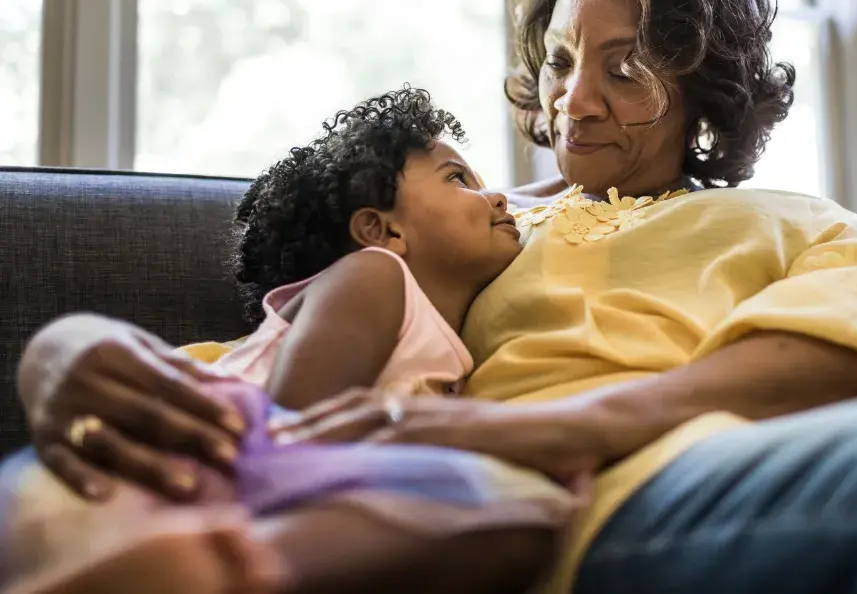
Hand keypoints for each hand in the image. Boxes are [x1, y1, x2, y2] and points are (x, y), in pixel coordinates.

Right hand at [18, 314, 246, 501]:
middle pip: (146, 414)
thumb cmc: (108, 351)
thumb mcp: (141, 345)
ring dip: (150, 465)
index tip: (239, 427)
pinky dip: (82, 478)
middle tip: (230, 457)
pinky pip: (62, 463)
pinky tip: (106, 496)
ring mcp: (62, 412)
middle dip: (192, 436)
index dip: (204, 407)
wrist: (41, 351)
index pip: (168, 384)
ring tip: (188, 485)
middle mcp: (86, 381)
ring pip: (111, 442)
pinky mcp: (42, 440)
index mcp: (114, 352)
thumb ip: (182, 367)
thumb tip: (234, 382)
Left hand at [270, 389, 606, 483]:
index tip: (287, 429)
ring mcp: (444, 418)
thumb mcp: (471, 440)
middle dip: (313, 421)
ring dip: (331, 429)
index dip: (325, 415)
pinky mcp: (460, 433)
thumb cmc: (525, 442)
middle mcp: (429, 407)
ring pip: (375, 419)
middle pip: (359, 406)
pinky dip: (375, 446)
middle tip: (272, 437)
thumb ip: (439, 445)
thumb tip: (406, 463)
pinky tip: (350, 458)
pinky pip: (411, 439)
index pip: (367, 404)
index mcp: (429, 407)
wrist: (571, 432)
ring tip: (293, 445)